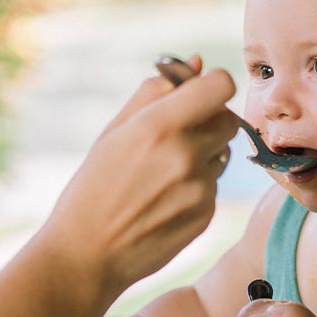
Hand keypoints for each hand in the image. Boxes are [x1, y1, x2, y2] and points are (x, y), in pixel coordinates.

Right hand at [43, 55, 238, 298]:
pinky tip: (163, 200)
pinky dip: (196, 187)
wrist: (87, 254)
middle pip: (229, 120)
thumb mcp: (114, 132)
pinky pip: (213, 186)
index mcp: (159, 126)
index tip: (200, 93)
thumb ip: (155, 93)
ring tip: (161, 175)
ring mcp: (199, 188)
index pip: (221, 86)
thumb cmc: (94, 187)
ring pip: (222, 154)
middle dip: (211, 121)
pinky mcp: (206, 215)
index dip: (213, 85)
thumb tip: (198, 62)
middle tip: (180, 133)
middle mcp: (185, 155)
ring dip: (203, 156)